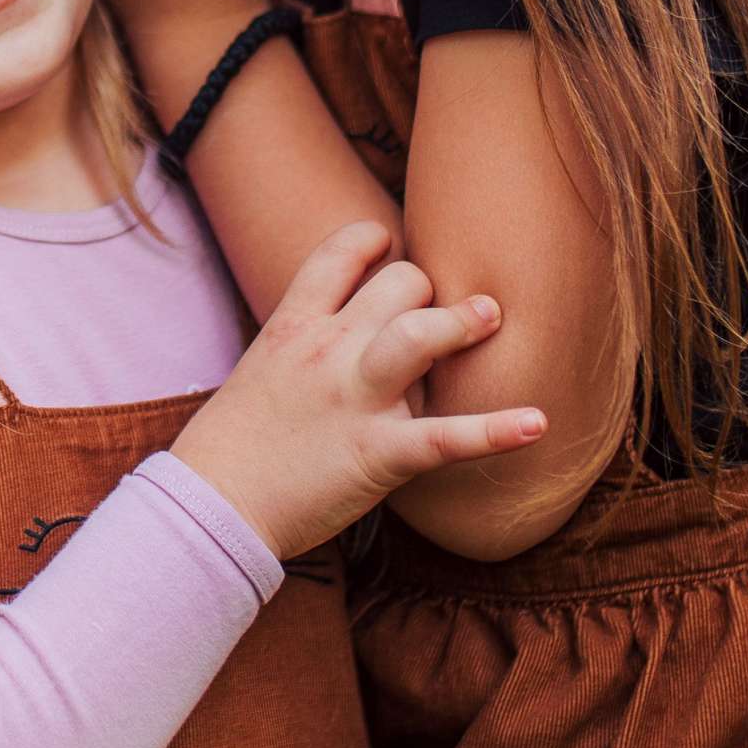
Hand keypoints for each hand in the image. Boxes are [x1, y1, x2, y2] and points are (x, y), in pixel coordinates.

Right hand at [168, 221, 541, 559]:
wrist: (210, 506)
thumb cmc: (230, 447)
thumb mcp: (258, 371)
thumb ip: (305, 347)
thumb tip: (356, 338)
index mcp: (293, 328)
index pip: (341, 253)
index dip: (373, 241)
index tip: (389, 246)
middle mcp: (328, 351)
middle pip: (401, 283)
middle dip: (428, 291)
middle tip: (445, 318)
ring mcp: (355, 399)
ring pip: (422, 332)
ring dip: (463, 322)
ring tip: (490, 317)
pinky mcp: (378, 453)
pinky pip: (446, 437)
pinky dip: (496, 431)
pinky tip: (537, 423)